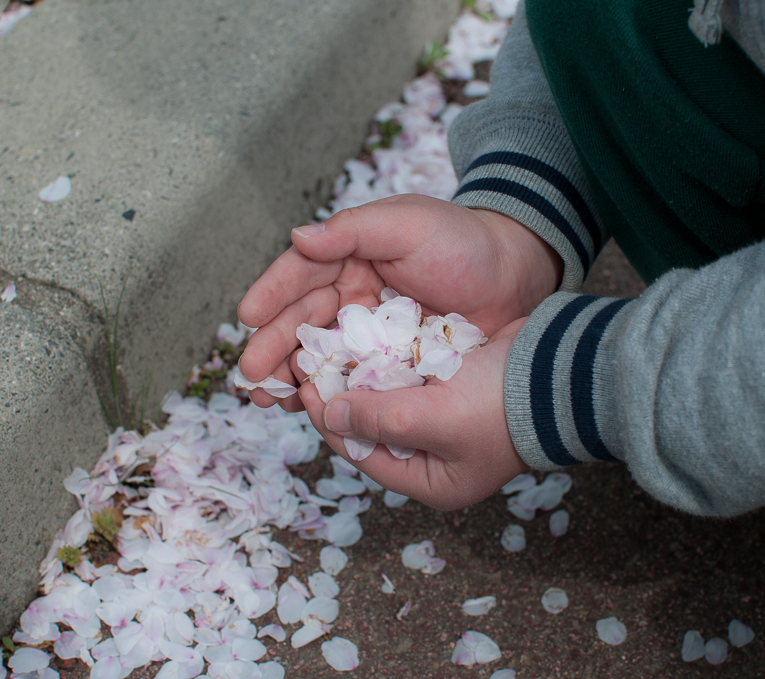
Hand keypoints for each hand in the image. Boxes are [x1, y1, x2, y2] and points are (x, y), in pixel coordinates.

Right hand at [237, 194, 560, 408]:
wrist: (517, 279)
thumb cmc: (464, 243)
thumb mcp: (409, 225)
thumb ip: (353, 229)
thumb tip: (298, 237)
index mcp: (350, 255)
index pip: (301, 274)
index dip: (272, 294)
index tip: (247, 315)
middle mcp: (352, 294)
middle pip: (302, 321)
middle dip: (272, 346)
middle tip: (252, 373)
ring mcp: (369, 332)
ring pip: (320, 354)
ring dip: (291, 376)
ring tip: (267, 398)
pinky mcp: (389, 362)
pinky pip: (352, 378)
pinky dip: (328, 393)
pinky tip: (308, 408)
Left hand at [293, 318, 529, 510]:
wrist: (560, 368)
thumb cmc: (498, 405)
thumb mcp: (431, 418)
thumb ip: (378, 420)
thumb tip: (329, 417)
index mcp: (432, 480)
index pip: (363, 455)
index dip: (330, 422)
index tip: (304, 386)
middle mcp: (436, 456)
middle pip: (373, 428)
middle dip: (344, 397)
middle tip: (313, 363)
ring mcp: (447, 421)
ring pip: (389, 399)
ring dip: (363, 375)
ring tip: (332, 347)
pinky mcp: (455, 388)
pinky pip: (411, 377)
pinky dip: (390, 361)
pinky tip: (367, 338)